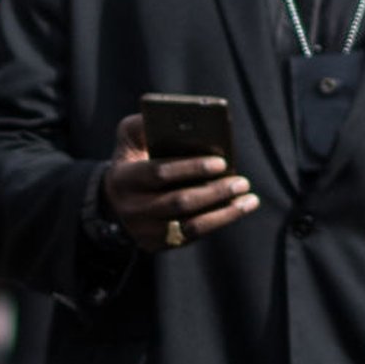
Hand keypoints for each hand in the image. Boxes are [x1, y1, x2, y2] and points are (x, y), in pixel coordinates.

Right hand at [102, 111, 258, 252]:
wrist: (116, 199)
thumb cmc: (134, 159)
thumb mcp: (131, 138)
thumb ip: (147, 123)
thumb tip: (179, 118)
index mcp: (123, 178)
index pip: (158, 172)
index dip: (191, 167)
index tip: (221, 162)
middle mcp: (130, 208)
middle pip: (178, 202)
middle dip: (214, 192)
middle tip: (242, 182)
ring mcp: (143, 231)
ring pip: (189, 226)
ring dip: (223, 213)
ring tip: (248, 199)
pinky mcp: (155, 244)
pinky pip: (191, 236)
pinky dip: (217, 222)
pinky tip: (237, 209)